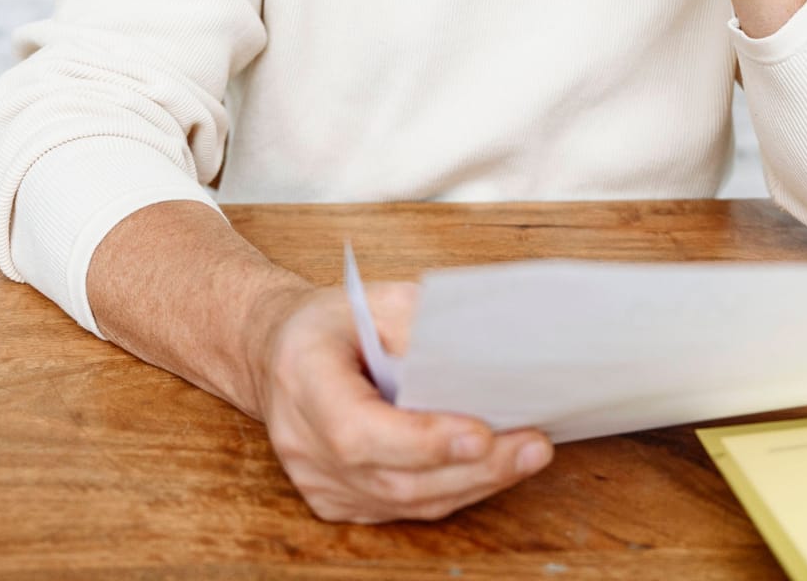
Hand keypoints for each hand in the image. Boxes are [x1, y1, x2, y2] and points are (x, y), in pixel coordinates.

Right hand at [252, 281, 553, 522]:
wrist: (274, 353)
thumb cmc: (327, 325)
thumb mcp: (368, 299)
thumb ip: (416, 320)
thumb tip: (479, 348)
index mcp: (302, 379)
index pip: (358, 431)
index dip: (421, 441)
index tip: (481, 434)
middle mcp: (302, 441)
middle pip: (392, 478)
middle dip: (471, 467)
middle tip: (532, 445)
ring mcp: (316, 479)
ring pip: (402, 502)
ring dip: (472, 483)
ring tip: (527, 455)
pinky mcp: (334, 499)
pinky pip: (399, 508)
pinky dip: (450, 490)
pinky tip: (490, 469)